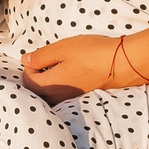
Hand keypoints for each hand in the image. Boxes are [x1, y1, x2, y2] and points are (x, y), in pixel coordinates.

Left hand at [19, 35, 137, 102]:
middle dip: (37, 76)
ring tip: (59, 64)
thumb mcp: (62, 49)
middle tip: (46, 59)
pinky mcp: (84, 96)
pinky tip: (73, 70)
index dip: (29, 66)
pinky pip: (65, 94)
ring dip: (50, 80)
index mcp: (50, 86)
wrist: (123, 64)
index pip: (28, 81)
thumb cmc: (92, 53)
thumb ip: (40, 56)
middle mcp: (59, 98)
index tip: (38, 55)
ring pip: (52, 93)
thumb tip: (25, 60)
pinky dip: (62, 84)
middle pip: (39, 90)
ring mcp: (72, 99)